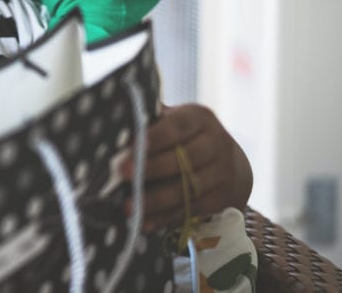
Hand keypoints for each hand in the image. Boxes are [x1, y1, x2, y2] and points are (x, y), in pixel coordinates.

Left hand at [129, 103, 251, 230]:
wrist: (227, 161)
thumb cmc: (183, 137)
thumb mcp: (171, 121)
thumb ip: (148, 124)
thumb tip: (114, 132)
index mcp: (199, 118)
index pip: (177, 127)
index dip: (154, 138)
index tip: (129, 148)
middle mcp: (216, 143)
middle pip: (185, 158)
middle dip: (151, 168)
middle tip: (122, 175)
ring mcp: (222, 172)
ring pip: (188, 188)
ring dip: (155, 200)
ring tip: (128, 206)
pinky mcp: (222, 198)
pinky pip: (191, 210)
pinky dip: (166, 218)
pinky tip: (145, 222)